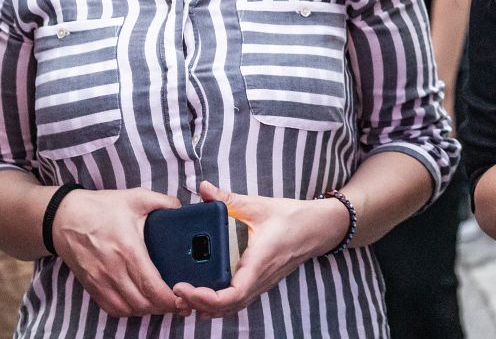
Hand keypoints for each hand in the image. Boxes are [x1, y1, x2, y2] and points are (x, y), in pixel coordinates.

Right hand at [53, 187, 184, 317]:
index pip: (151, 286)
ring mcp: (100, 280)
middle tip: (180, 300)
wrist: (64, 217)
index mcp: (128, 249)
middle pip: (142, 302)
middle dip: (164, 306)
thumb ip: (164, 202)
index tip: (183, 298)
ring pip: (127, 309)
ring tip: (163, 302)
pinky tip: (140, 303)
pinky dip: (128, 310)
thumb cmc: (101, 208)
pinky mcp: (91, 285)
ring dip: (147, 310)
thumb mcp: (136, 197)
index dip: (170, 298)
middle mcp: (113, 270)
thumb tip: (183, 209)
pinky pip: (111, 308)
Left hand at [173, 181, 346, 318]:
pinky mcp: (261, 283)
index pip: (232, 294)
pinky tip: (203, 294)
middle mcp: (260, 279)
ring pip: (231, 308)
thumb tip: (202, 188)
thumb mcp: (259, 205)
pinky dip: (218, 304)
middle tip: (176, 290)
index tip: (184, 287)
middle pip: (226, 307)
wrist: (319, 228)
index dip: (205, 297)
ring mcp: (261, 284)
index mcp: (259, 261)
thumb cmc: (293, 218)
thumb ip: (228, 199)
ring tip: (185, 294)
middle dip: (198, 304)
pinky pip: (237, 302)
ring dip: (207, 306)